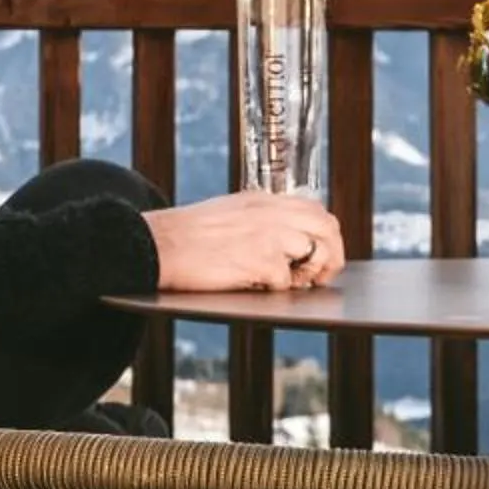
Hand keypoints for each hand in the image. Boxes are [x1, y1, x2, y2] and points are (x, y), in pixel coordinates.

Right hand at [144, 192, 346, 292]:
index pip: (314, 208)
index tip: (319, 254)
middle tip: (320, 275)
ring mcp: (267, 234)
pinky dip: (278, 289)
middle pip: (326, 226)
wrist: (157, 245)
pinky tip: (259, 288)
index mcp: (262, 199)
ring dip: (309, 273)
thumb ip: (260, 221)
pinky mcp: (259, 259)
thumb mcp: (229, 213)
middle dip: (331, 254)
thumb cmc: (186, 236)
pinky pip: (286, 280)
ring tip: (291, 283)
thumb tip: (288, 243)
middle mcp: (270, 212)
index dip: (324, 234)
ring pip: (315, 251)